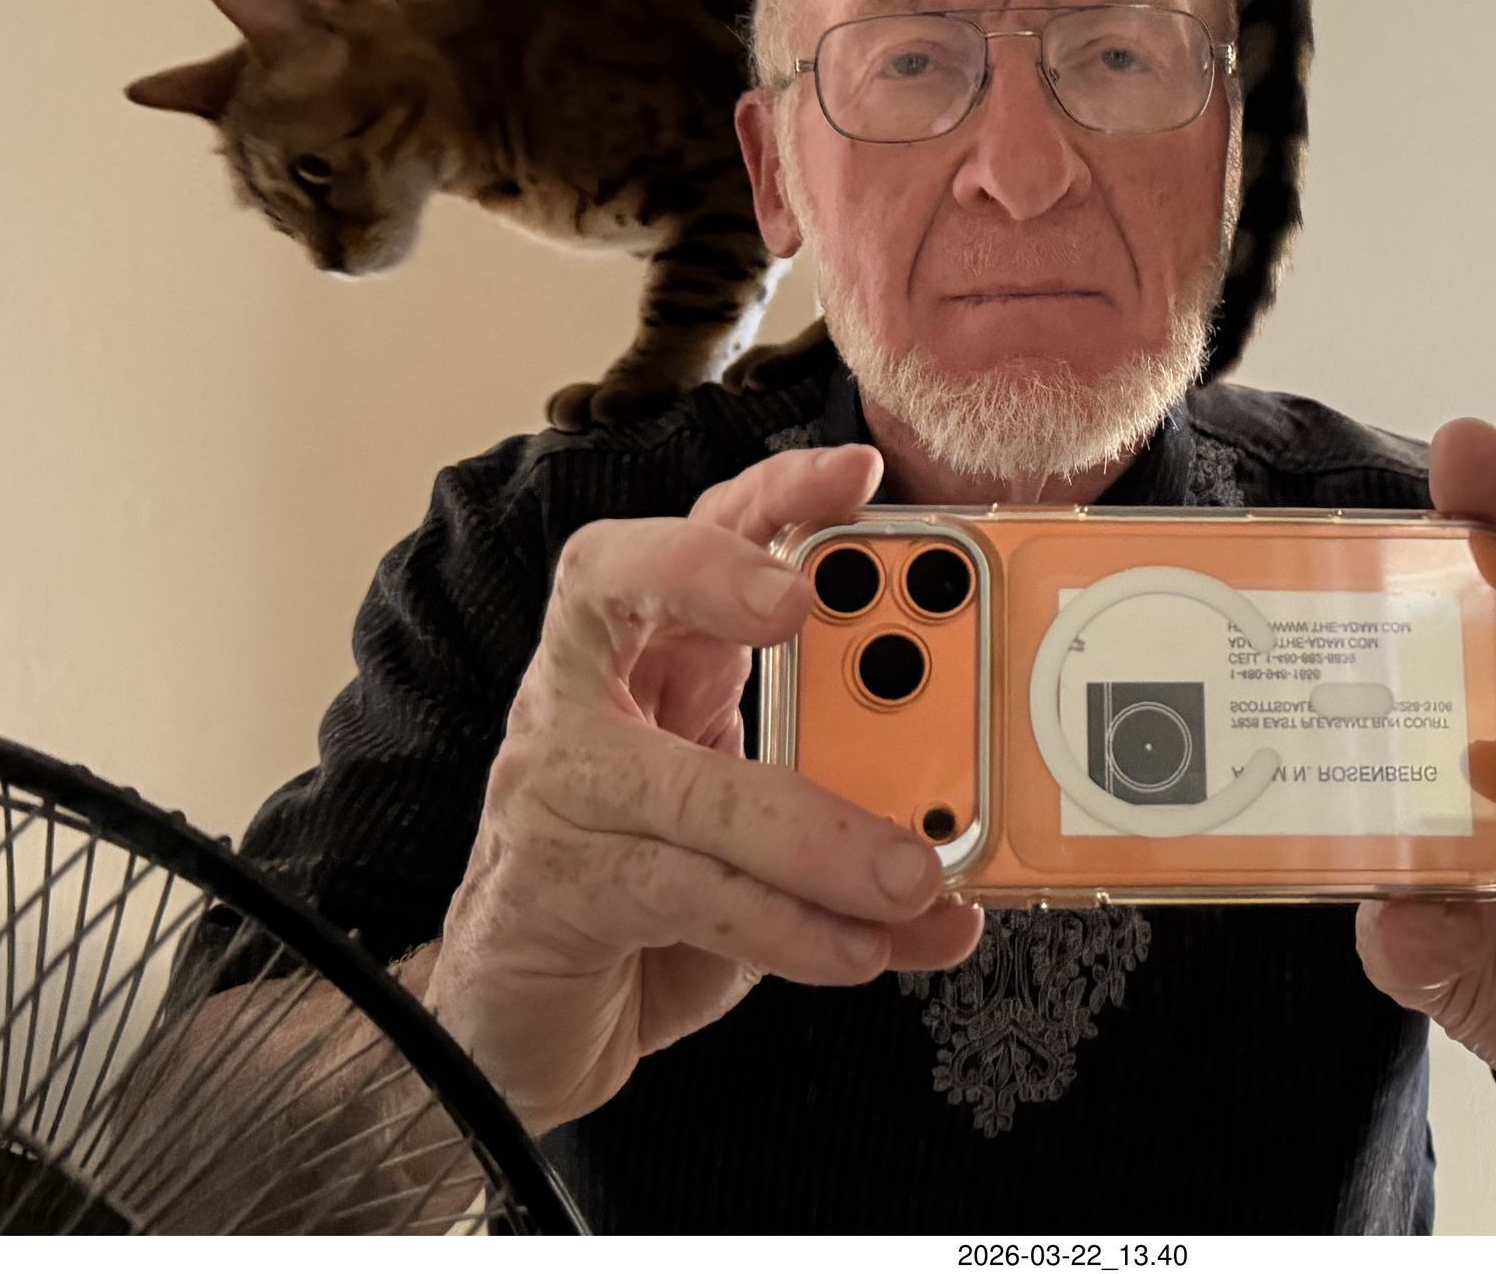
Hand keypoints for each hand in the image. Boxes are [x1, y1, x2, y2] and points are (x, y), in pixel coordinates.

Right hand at [419, 444, 986, 1133]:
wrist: (525, 1019)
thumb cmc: (648, 896)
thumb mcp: (756, 824)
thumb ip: (847, 802)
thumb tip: (970, 838)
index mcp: (647, 652)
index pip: (699, 534)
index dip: (771, 495)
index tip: (857, 475)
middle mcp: (582, 698)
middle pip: (625, 590)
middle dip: (717, 578)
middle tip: (805, 604)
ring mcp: (553, 792)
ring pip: (689, 789)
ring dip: (815, 835)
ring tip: (913, 870)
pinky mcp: (551, 891)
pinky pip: (683, 893)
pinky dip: (786, 928)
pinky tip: (858, 951)